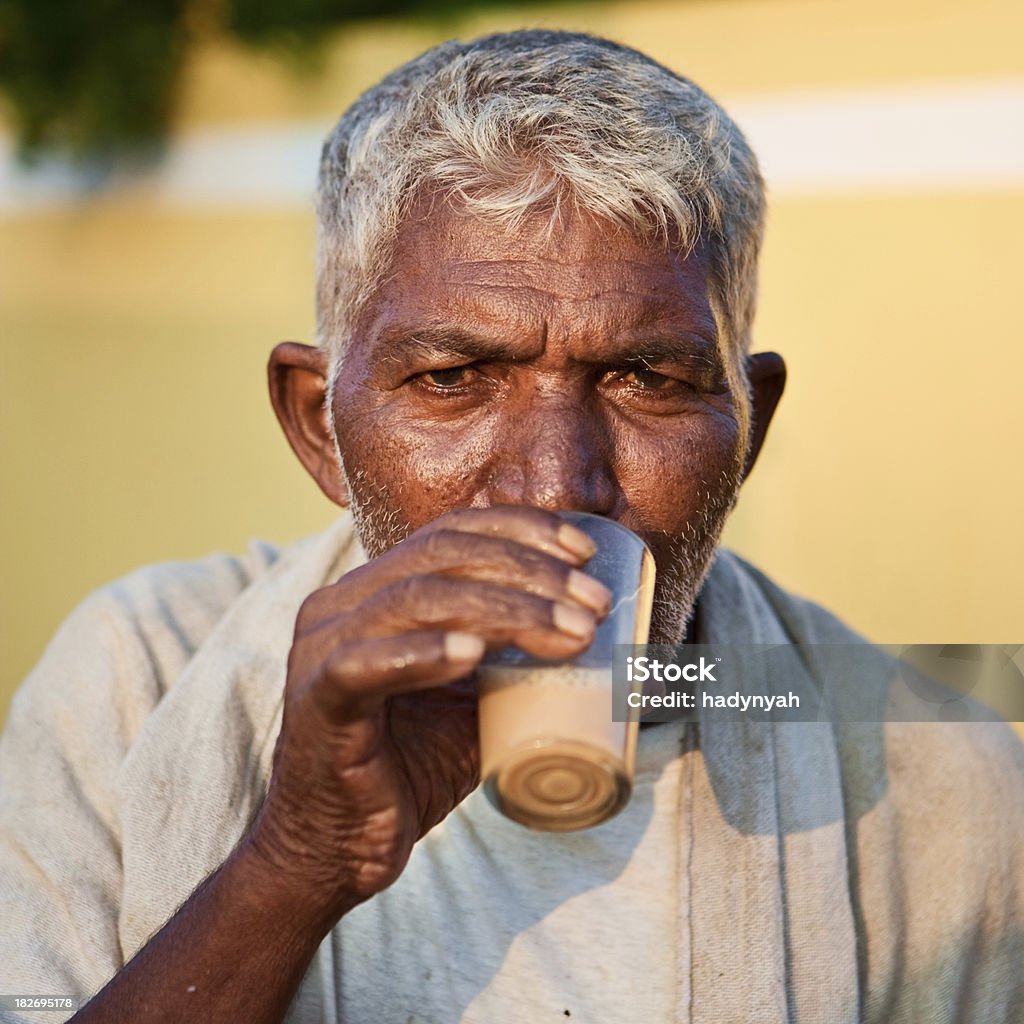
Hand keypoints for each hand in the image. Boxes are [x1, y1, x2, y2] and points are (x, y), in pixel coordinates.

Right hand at [244, 505, 611, 919]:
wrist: (341, 849)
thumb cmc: (411, 767)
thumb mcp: (472, 701)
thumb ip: (507, 659)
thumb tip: (593, 631)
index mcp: (376, 590)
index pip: (449, 532)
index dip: (520, 528)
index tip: (585, 551)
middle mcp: (342, 603)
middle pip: (441, 555)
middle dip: (529, 569)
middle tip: (595, 603)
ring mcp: (321, 648)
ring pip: (416, 598)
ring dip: (504, 608)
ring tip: (569, 631)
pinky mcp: (316, 701)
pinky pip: (363, 664)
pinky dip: (423, 653)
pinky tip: (473, 654)